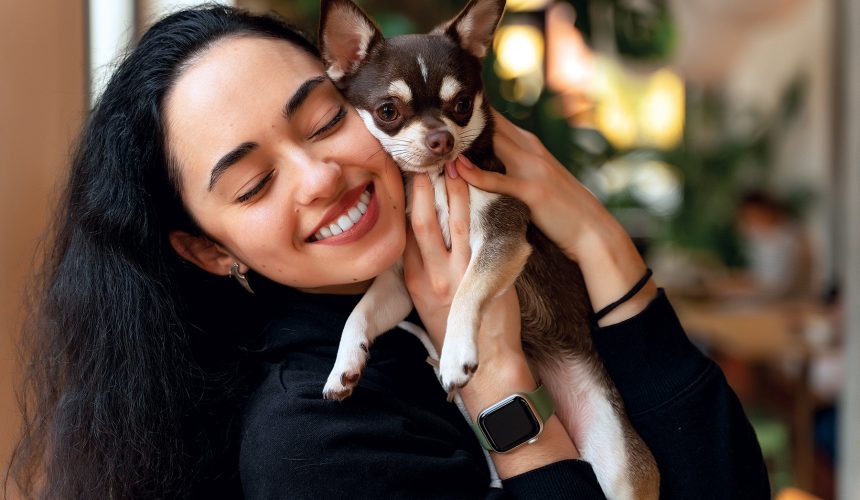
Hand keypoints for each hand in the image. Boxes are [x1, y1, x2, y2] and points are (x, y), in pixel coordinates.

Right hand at [403, 165, 579, 474]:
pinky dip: (473, 207)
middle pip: (416, 221)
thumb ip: (431, 264)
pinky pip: (472, 236)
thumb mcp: (434, 296)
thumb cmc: (460, 327)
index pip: (403, 229)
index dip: (404, 198)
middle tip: (424, 150)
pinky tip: (478, 184)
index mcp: (413, 276)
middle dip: (418, 184)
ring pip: (444, 222)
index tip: (407, 167)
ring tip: (451, 157)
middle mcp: (426, 274)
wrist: (487, 363)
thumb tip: (431, 231)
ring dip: (449, 188)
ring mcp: (450, 276)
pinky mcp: (475, 279)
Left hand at [454, 110, 656, 325]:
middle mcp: (531, 149)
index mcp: (531, 145)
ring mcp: (533, 168)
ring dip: (464, 142)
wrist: (593, 230)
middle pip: (491, 125)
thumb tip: (484, 160)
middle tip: (430, 116)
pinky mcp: (533, 191)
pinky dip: (477, 174)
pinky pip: (500, 180)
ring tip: (435, 139)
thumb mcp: (537, 178)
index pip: (496, 120)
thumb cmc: (562, 208)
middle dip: (461, 120)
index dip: (470, 113)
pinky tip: (457, 169)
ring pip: (493, 145)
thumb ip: (514, 165)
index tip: (442, 109)